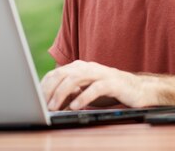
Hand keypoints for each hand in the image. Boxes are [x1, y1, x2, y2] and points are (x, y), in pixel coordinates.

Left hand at [41, 60, 160, 110]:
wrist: (138, 90)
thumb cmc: (110, 91)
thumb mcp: (86, 91)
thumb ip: (70, 93)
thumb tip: (50, 102)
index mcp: (80, 67)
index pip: (56, 73)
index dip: (44, 86)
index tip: (35, 100)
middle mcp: (88, 67)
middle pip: (63, 74)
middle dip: (50, 89)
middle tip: (41, 104)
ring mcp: (100, 73)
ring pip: (76, 78)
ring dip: (62, 93)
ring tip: (54, 107)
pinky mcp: (112, 82)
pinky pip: (95, 88)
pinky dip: (83, 97)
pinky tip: (75, 106)